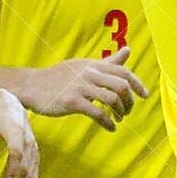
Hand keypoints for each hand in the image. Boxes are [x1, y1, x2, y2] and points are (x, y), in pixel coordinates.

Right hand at [21, 45, 150, 130]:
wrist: (31, 86)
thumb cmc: (59, 77)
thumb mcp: (84, 65)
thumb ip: (108, 61)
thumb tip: (128, 50)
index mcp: (93, 65)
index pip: (123, 71)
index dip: (138, 84)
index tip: (145, 95)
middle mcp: (89, 73)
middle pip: (122, 85)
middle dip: (129, 101)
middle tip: (127, 111)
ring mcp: (80, 87)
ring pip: (112, 99)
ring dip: (120, 112)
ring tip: (118, 119)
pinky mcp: (72, 102)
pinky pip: (98, 113)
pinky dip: (108, 123)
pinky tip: (110, 128)